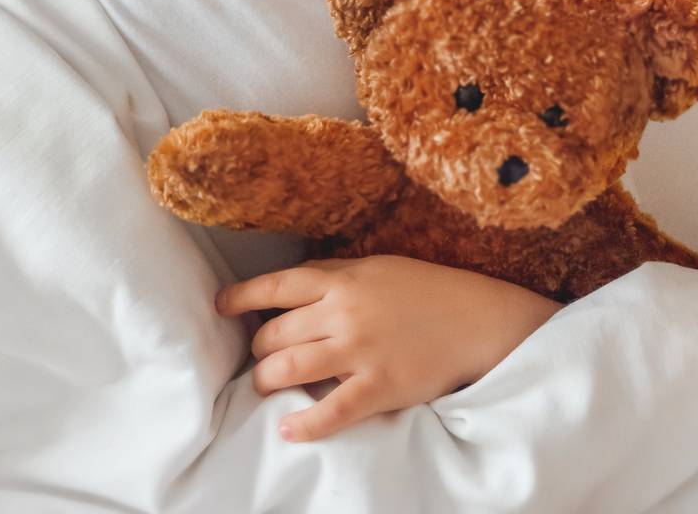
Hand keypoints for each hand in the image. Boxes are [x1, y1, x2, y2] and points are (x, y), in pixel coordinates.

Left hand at [214, 255, 561, 441]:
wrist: (477, 319)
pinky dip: (304, 424)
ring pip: (290, 369)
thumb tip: (292, 286)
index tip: (220, 307)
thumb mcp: (377, 267)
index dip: (241, 297)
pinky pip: (331, 412)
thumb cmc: (426, 289)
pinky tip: (288, 429)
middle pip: (275, 334)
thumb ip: (334, 275)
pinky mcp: (379, 387)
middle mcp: (343, 312)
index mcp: (341, 279)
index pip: (276, 286)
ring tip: (264, 388)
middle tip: (257, 360)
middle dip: (258, 350)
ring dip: (267, 382)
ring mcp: (360, 351)